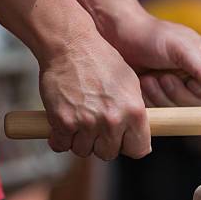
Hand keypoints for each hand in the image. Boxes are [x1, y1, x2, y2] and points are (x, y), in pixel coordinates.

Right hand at [39, 31, 149, 159]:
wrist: (71, 46)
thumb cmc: (101, 60)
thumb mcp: (130, 83)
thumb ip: (134, 111)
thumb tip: (139, 133)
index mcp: (134, 112)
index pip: (138, 150)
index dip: (130, 145)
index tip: (123, 140)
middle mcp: (112, 121)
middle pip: (109, 153)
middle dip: (103, 143)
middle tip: (97, 124)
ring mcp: (87, 123)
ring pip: (84, 151)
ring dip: (81, 140)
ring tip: (81, 118)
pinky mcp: (62, 122)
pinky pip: (61, 145)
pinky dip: (61, 137)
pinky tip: (64, 122)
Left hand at [48, 0, 200, 106]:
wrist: (117, 36)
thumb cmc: (150, 35)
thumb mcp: (179, 47)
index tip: (187, 79)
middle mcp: (197, 76)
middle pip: (199, 103)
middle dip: (177, 92)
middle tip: (162, 76)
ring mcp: (179, 88)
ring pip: (180, 109)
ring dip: (161, 95)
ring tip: (149, 77)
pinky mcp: (161, 97)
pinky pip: (162, 111)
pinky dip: (151, 99)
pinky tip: (143, 84)